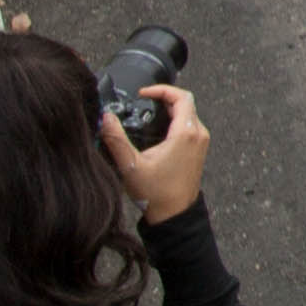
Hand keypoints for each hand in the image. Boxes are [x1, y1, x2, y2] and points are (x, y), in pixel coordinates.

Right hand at [103, 79, 209, 219]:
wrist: (174, 216)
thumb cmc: (156, 194)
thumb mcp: (131, 165)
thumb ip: (116, 139)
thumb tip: (105, 118)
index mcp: (186, 133)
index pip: (181, 96)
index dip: (161, 89)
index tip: (143, 93)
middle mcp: (198, 134)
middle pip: (185, 103)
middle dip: (163, 98)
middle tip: (142, 101)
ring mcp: (201, 142)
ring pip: (188, 114)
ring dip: (170, 109)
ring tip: (147, 112)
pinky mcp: (198, 150)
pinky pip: (189, 126)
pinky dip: (175, 120)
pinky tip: (156, 130)